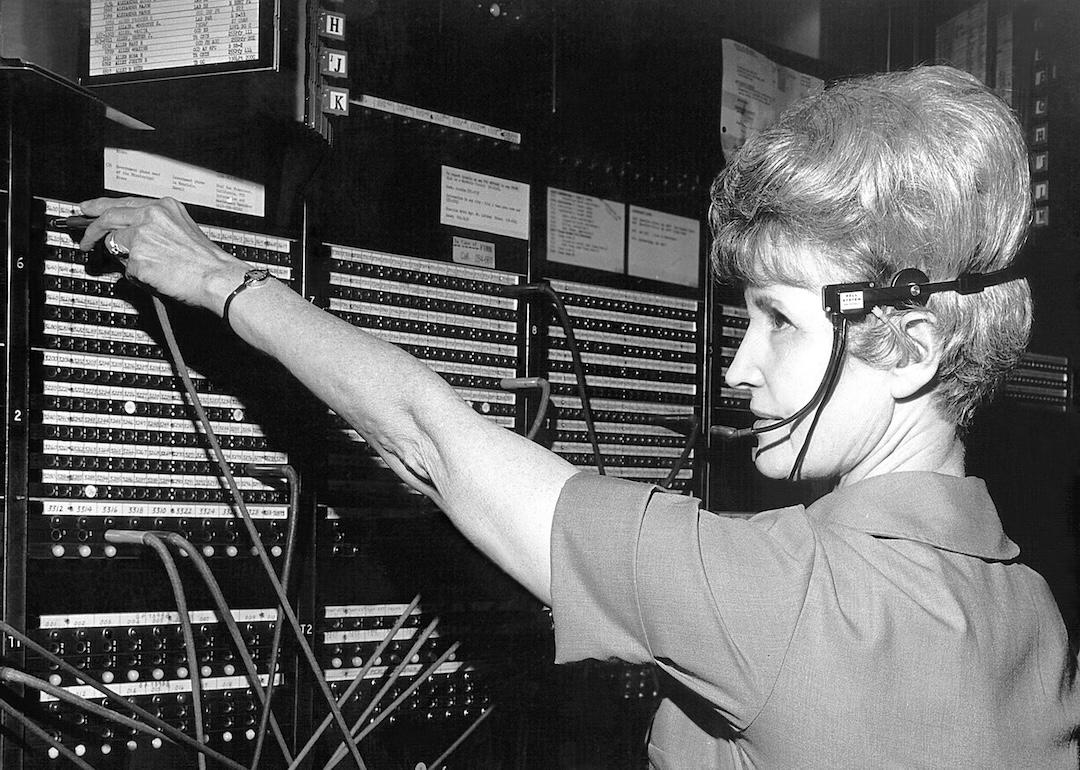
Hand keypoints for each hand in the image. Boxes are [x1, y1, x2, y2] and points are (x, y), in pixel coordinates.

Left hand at [77, 196, 248, 314]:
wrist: (218, 278)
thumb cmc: (207, 261)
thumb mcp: (182, 230)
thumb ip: (154, 227)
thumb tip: (128, 237)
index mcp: (163, 207)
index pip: (122, 202)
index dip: (100, 207)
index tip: (88, 210)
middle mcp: (150, 216)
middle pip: (107, 217)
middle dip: (91, 230)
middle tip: (85, 240)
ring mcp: (142, 236)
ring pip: (116, 246)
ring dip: (126, 260)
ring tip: (149, 270)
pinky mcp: (137, 258)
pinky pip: (127, 268)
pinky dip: (138, 276)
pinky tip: (157, 277)